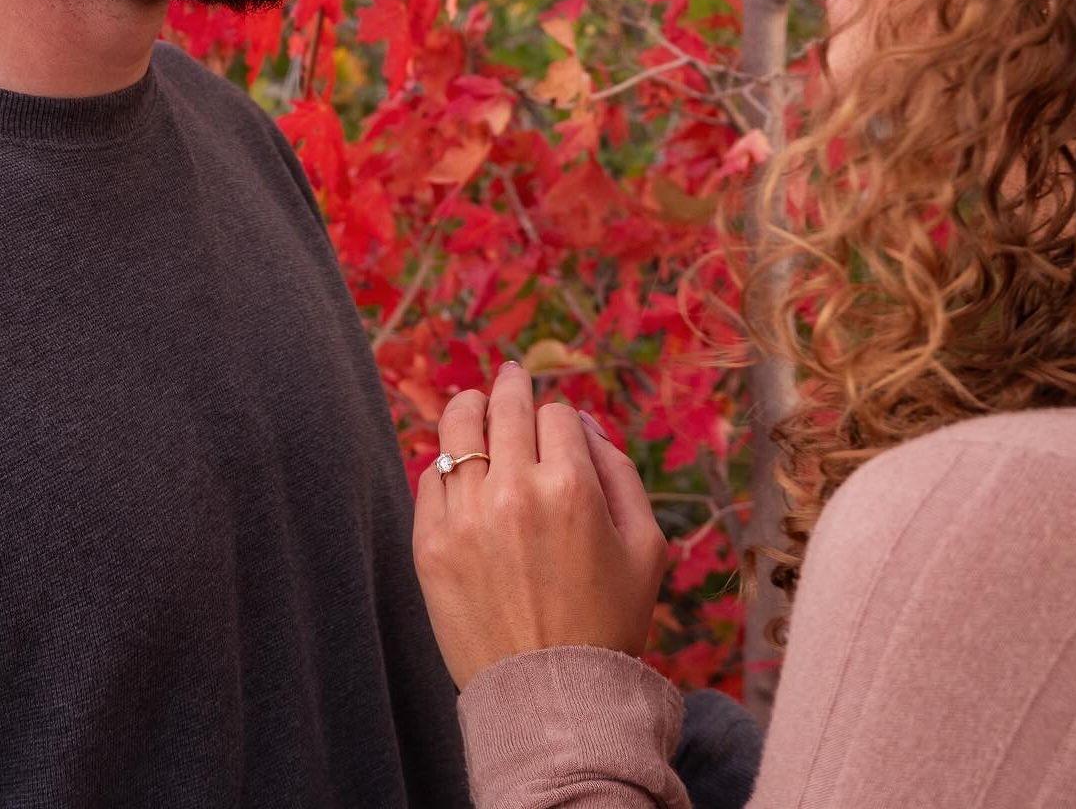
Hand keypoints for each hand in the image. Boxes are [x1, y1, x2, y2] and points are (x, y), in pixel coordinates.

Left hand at [411, 360, 669, 690]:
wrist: (551, 698)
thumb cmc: (607, 622)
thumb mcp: (645, 546)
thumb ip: (619, 469)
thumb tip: (581, 419)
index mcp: (572, 487)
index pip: (557, 414)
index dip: (561, 420)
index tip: (558, 429)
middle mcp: (515, 491)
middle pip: (505, 405)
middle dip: (511, 386)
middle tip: (510, 375)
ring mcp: (466, 517)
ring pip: (458, 428)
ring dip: (469, 408)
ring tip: (474, 403)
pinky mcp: (430, 545)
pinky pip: (431, 477)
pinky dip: (446, 465)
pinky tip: (458, 468)